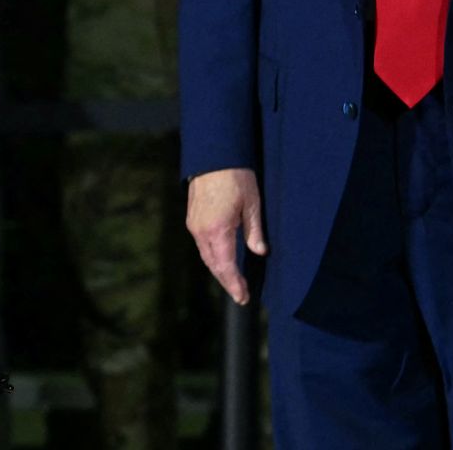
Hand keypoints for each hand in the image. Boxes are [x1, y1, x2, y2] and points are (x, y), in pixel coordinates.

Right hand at [186, 168, 266, 305]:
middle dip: (227, 281)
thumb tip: (259, 252)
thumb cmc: (236, 177)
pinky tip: (222, 260)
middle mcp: (201, 230)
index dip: (234, 284)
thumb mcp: (252, 204)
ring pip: (206, 256)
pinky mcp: (192, 218)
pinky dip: (213, 257)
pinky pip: (202, 245)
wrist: (213, 156)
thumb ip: (254, 232)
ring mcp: (194, 225)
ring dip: (219, 270)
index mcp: (217, 229)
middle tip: (241, 295)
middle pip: (213, 264)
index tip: (244, 297)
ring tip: (233, 282)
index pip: (225, 266)